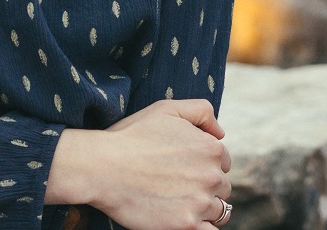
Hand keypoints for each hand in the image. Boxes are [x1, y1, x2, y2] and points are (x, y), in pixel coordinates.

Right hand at [46, 99, 231, 229]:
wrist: (103, 166)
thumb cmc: (131, 136)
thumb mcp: (166, 109)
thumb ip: (201, 111)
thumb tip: (220, 132)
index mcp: (211, 147)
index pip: (223, 162)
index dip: (204, 164)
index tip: (184, 167)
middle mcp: (212, 175)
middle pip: (222, 187)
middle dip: (205, 186)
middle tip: (177, 185)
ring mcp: (201, 202)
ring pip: (218, 211)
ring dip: (203, 208)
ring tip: (177, 202)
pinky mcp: (187, 225)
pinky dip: (202, 227)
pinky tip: (184, 219)